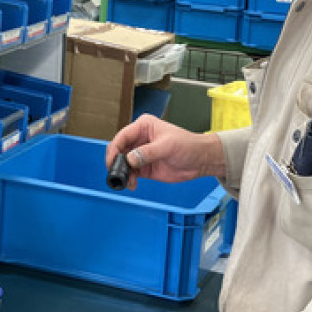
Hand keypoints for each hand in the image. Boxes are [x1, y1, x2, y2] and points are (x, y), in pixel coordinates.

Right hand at [105, 114, 225, 189]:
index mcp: (143, 126)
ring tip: (128, 182)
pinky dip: (129, 179)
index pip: (123, 136)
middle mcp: (140, 139)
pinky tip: (132, 184)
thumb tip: (130, 159)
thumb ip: (148, 152)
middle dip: (116, 163)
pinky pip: (131, 173)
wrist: (200, 160)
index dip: (115, 149)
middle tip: (117, 174)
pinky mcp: (145, 167)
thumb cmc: (188, 145)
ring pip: (123, 163)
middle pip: (120, 150)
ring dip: (122, 173)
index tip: (111, 161)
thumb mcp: (167, 146)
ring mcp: (141, 154)